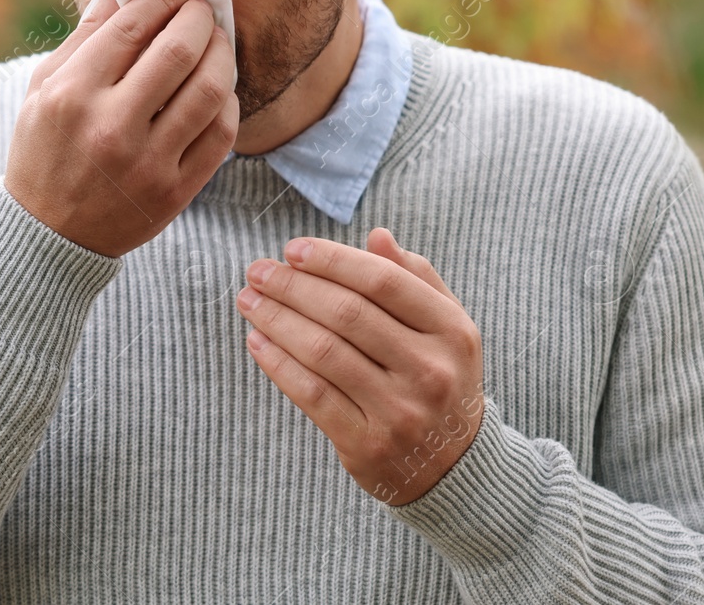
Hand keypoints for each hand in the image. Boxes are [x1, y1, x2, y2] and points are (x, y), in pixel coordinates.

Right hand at [4, 0, 238, 257]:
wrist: (48, 234)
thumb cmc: (44, 148)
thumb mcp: (44, 87)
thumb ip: (86, 34)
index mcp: (71, 94)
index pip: (131, 26)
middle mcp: (110, 127)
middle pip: (178, 51)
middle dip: (200, 18)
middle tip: (203, 9)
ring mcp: (146, 163)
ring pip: (209, 90)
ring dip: (222, 54)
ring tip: (217, 43)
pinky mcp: (174, 191)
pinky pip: (221, 134)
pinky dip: (228, 102)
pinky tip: (218, 88)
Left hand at [235, 228, 483, 505]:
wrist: (454, 468)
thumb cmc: (438, 378)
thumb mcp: (445, 328)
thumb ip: (415, 278)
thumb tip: (377, 235)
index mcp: (452, 332)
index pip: (382, 280)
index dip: (332, 259)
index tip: (292, 249)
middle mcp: (430, 371)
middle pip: (346, 313)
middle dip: (293, 286)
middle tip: (257, 271)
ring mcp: (399, 411)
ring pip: (323, 351)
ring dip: (276, 320)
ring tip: (249, 301)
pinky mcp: (367, 443)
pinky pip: (311, 393)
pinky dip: (278, 363)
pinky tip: (257, 341)